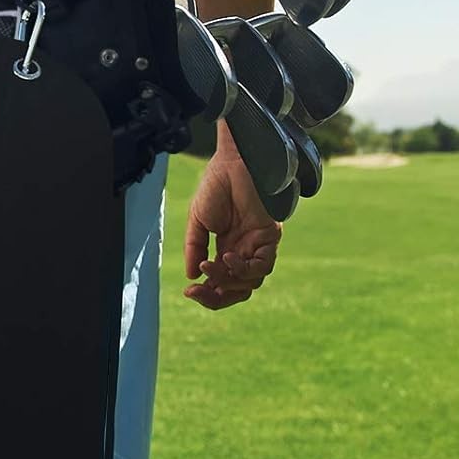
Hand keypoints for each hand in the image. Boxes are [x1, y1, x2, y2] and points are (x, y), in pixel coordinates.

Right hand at [182, 147, 280, 309]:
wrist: (231, 162)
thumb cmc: (215, 185)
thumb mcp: (198, 220)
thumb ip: (195, 248)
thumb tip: (192, 276)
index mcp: (227, 248)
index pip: (222, 282)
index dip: (207, 292)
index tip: (188, 292)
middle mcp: (245, 251)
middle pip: (238, 289)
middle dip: (217, 296)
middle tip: (197, 291)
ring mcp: (258, 246)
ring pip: (250, 282)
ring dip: (227, 279)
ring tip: (210, 264)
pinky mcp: (270, 237)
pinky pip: (262, 265)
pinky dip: (244, 268)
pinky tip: (227, 257)